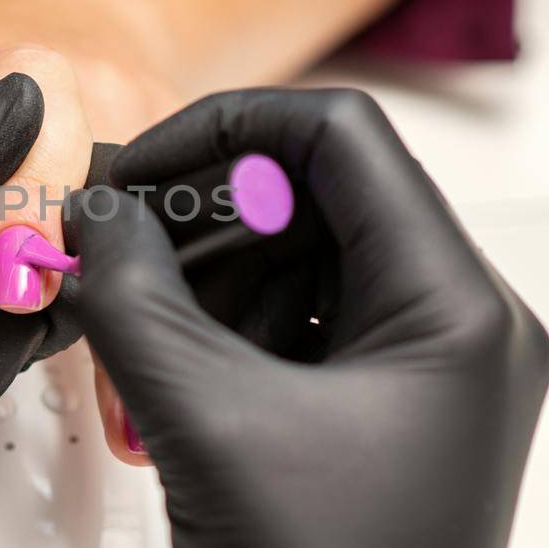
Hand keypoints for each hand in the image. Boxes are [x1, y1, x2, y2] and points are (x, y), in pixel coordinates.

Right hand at [63, 88, 548, 546]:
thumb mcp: (205, 422)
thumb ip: (134, 294)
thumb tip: (91, 206)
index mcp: (455, 308)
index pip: (343, 138)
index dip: (228, 127)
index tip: (137, 162)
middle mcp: (457, 329)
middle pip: (315, 201)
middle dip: (200, 230)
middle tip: (117, 257)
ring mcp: (423, 375)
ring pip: (295, 267)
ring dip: (199, 297)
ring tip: (139, 359)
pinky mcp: (383, 415)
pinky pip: (295, 333)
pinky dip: (221, 348)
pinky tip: (166, 402)